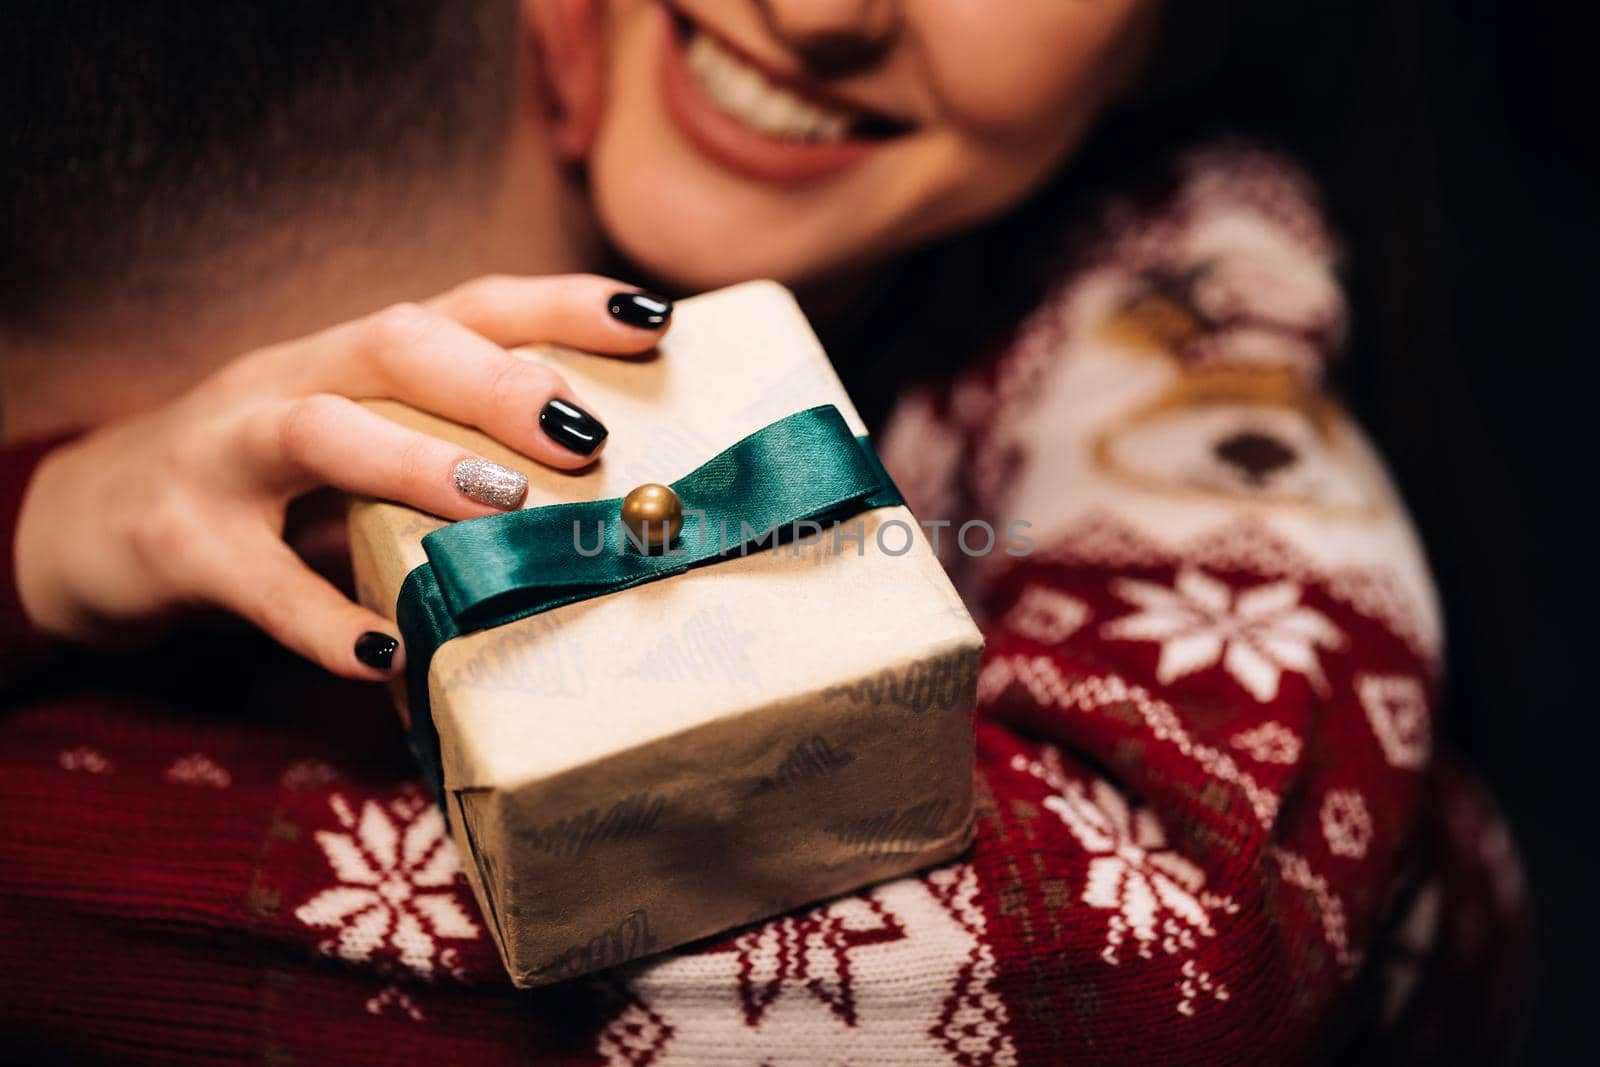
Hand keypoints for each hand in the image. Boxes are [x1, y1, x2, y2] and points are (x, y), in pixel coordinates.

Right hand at [13, 275, 670, 678]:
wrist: (87, 521)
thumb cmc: (262, 487)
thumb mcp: (355, 447)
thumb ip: (446, 453)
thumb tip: (596, 501)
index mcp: (350, 358)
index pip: (465, 306)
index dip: (558, 305)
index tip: (650, 320)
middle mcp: (290, 380)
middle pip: (395, 345)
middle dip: (497, 380)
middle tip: (586, 433)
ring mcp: (225, 455)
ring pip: (317, 429)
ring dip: (415, 462)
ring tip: (503, 505)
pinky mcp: (179, 542)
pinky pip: (255, 580)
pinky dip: (321, 619)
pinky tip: (385, 654)